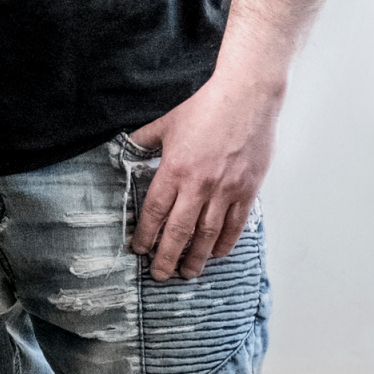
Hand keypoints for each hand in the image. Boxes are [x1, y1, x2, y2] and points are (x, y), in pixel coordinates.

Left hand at [128, 74, 281, 280]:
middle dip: (168, 256)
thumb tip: (126, 148)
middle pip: (180, 230)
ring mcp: (226, 190)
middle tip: (161, 275)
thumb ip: (145, 140)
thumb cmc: (205, 108)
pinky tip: (215, 254)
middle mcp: (199, 185)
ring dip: (196, 257)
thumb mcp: (166, 122)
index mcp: (175, 168)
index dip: (146, 234)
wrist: (245, 99)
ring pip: (208, 234)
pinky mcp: (247, 191)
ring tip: (188, 273)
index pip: (156, 210)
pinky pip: (234, 225)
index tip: (138, 249)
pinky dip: (224, 243)